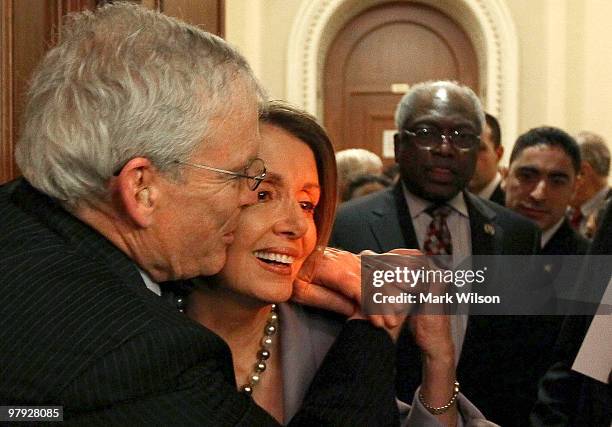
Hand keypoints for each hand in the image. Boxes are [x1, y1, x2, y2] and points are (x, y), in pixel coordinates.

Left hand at [292, 247, 425, 331]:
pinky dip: (399, 261)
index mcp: (330, 266)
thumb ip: (327, 299)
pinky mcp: (358, 258)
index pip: (356, 286)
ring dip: (396, 284)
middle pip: (371, 279)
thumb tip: (354, 309)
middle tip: (393, 324)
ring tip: (407, 301)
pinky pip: (381, 259)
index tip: (380, 323)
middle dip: (385, 301)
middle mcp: (345, 258)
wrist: (289, 253)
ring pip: (380, 269)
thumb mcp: (300, 291)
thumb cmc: (291, 276)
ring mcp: (353, 257)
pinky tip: (417, 258)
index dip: (370, 305)